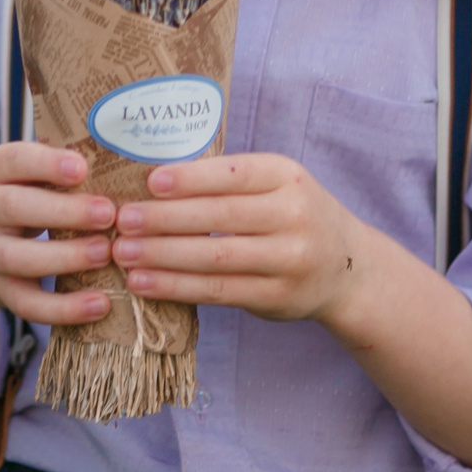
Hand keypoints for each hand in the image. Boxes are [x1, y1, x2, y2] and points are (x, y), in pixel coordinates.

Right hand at [0, 142, 116, 326]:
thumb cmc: (9, 197)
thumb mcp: (17, 174)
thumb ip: (52, 167)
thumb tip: (115, 160)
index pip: (13, 160)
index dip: (47, 164)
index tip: (82, 169)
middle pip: (14, 208)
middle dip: (64, 212)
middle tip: (108, 213)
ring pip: (19, 259)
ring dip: (66, 258)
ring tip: (105, 253)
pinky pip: (27, 304)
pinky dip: (64, 308)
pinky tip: (100, 303)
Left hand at [111, 152, 375, 324]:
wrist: (347, 267)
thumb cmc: (291, 214)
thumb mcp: (276, 184)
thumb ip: (228, 181)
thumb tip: (151, 180)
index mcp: (286, 176)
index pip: (234, 174)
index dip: (191, 179)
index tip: (150, 182)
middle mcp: (293, 215)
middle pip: (220, 217)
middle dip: (166, 219)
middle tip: (123, 221)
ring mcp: (289, 259)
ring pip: (216, 258)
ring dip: (163, 257)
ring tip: (124, 254)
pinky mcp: (277, 297)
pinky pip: (219, 291)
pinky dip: (177, 287)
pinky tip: (145, 283)